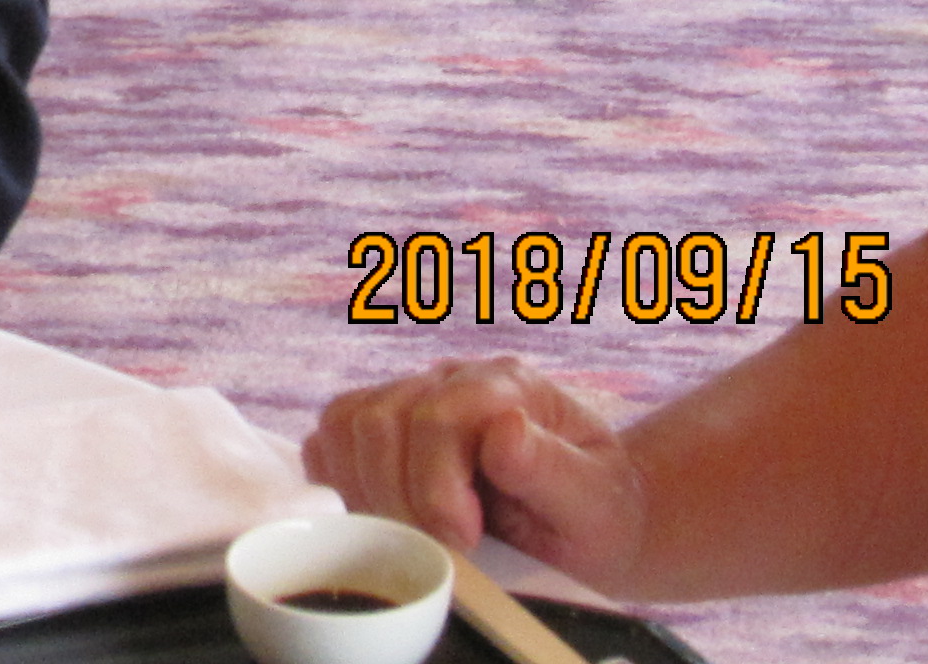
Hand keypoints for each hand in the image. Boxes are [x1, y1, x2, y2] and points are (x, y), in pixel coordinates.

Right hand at [307, 357, 646, 587]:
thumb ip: (552, 469)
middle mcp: (451, 379)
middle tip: (442, 548)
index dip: (434, 487)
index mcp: (507, 386)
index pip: (437, 416)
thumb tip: (504, 431)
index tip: (464, 543)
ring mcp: (412, 396)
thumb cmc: (596, 514)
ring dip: (368, 492)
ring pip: (345, 423)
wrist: (591, 520)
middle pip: (381, 418)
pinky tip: (386, 517)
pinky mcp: (384, 427)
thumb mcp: (596, 503)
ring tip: (415, 536)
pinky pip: (331, 439)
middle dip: (400, 498)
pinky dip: (343, 482)